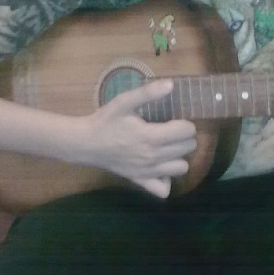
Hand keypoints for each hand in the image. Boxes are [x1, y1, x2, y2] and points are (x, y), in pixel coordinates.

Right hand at [76, 78, 196, 197]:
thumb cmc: (106, 121)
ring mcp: (148, 172)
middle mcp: (153, 157)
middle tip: (172, 131)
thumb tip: (171, 84)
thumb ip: (148, 93)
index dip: (185, 123)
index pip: (186, 132)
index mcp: (151, 136)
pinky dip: (166, 180)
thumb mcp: (124, 102)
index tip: (175, 119)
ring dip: (179, 157)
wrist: (86, 143)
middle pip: (187, 149)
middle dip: (184, 138)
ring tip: (168, 147)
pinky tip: (161, 167)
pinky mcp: (140, 181)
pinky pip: (164, 190)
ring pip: (181, 169)